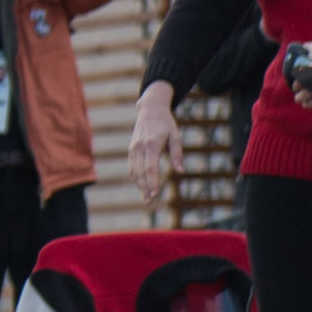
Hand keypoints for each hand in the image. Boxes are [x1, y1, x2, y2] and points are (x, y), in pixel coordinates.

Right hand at [127, 84, 181, 218]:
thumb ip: (177, 154)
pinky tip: (142, 186)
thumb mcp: (176, 136)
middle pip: (140, 172)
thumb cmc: (166, 123)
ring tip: (146, 198)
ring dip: (139, 185)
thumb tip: (180, 172)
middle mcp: (140, 147)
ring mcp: (133, 148)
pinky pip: (132, 167)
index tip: (154, 194)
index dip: (152, 182)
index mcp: (151, 144)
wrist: (149, 109)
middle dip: (145, 188)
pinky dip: (136, 178)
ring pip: (134, 171)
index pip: (150, 168)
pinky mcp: (131, 149)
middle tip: (149, 202)